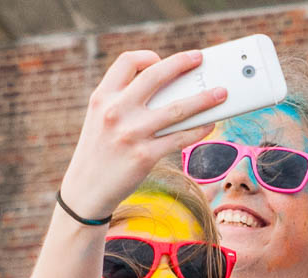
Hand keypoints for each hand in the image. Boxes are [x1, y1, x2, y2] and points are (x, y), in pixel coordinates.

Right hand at [58, 50, 227, 223]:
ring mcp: (131, 134)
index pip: (126, 61)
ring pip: (177, 108)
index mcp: (102, 97)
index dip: (147, 56)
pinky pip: (180, 138)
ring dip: (204, 99)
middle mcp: (115, 111)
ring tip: (221, 93)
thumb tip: (167, 91)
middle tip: (200, 58)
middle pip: (155, 76)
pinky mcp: (145, 156)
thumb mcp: (100, 119)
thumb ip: (123, 101)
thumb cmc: (99, 151)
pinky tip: (209, 124)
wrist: (86, 190)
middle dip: (182, 63)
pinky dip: (199, 129)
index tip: (161, 60)